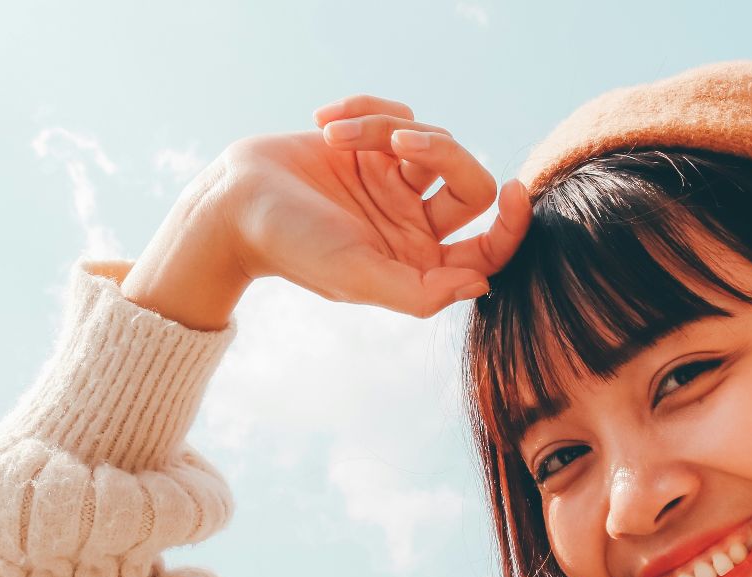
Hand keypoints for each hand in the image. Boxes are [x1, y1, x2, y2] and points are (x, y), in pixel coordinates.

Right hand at [218, 94, 531, 317]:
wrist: (235, 200)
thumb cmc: (293, 246)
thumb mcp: (357, 276)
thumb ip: (419, 291)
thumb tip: (481, 286)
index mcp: (419, 262)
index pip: (487, 249)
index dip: (513, 225)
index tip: (516, 191)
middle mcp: (415, 222)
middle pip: (471, 182)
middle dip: (442, 153)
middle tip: (399, 142)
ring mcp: (396, 181)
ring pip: (432, 140)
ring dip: (385, 128)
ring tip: (334, 134)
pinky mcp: (375, 144)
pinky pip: (400, 113)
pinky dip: (367, 110)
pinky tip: (327, 121)